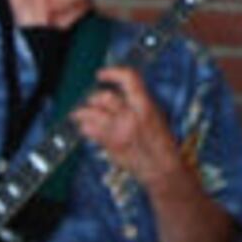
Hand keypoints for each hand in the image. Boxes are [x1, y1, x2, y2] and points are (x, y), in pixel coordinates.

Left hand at [69, 66, 181, 187]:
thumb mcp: (156, 115)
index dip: (112, 73)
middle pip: (104, 97)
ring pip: (91, 113)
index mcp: (146, 105)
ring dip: (82, 112)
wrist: (162, 168)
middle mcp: (132, 116)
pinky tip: (85, 128)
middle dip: (94, 98)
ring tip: (79, 114)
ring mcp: (120, 130)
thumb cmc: (160, 142)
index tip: (101, 74)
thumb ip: (137, 102)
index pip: (129, 79)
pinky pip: (90, 131)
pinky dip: (84, 127)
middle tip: (91, 101)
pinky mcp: (111, 144)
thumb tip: (117, 91)